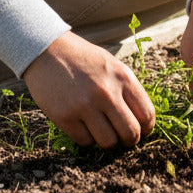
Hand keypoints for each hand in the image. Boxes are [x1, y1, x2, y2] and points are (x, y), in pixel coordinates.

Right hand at [23, 31, 154, 148]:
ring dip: (106, 140)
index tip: (140, 129)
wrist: (46, 49)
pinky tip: (82, 124)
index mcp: (122, 77)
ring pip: (108, 142)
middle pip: (131, 134)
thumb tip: (142, 121)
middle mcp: (106, 92)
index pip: (147, 115)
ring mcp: (85, 105)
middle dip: (129, 140)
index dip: (146, 128)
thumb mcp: (111, 65)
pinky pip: (85, 142)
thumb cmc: (82, 58)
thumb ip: (126, 89)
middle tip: (121, 136)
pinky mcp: (65, 117)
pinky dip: (86, 137)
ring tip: (100, 129)